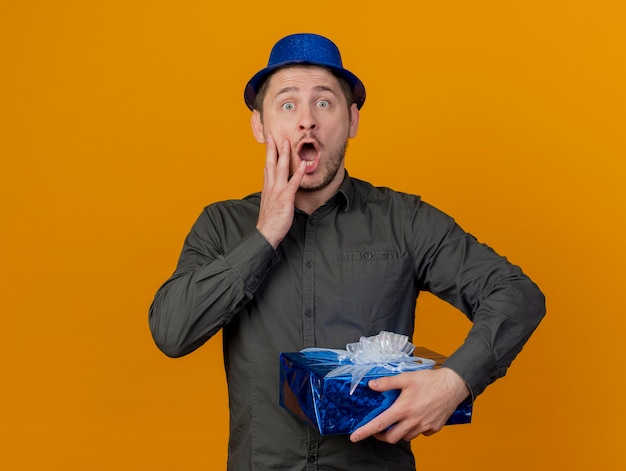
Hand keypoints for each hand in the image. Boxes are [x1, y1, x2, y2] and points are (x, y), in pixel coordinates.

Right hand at [256, 134, 305, 247]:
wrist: (266, 233)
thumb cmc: (269, 221)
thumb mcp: (269, 204)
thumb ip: (272, 193)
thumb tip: (274, 187)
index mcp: (267, 188)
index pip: (267, 167)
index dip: (268, 154)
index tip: (269, 143)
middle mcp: (271, 187)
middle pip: (271, 164)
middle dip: (273, 149)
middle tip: (274, 136)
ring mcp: (278, 192)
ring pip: (280, 169)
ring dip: (284, 155)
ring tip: (287, 143)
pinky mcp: (286, 198)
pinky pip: (293, 183)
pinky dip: (298, 173)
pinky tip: (303, 165)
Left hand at [349, 368, 469, 443]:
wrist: (453, 385)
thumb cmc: (430, 380)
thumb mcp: (406, 378)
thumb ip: (387, 383)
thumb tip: (372, 385)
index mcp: (403, 409)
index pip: (380, 424)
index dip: (365, 431)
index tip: (355, 437)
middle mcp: (413, 421)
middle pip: (391, 438)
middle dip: (381, 436)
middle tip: (378, 429)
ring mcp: (424, 427)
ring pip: (405, 437)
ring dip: (398, 432)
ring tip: (397, 421)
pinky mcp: (433, 429)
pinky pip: (420, 434)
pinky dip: (413, 430)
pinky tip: (414, 419)